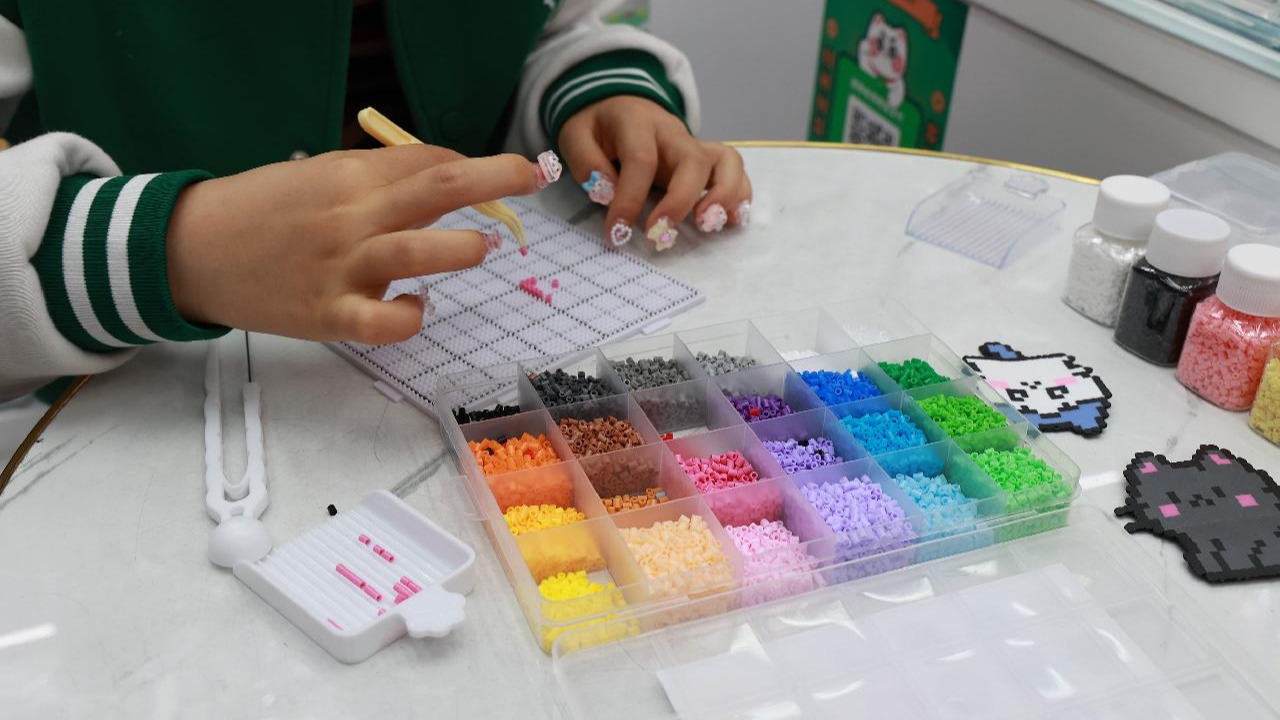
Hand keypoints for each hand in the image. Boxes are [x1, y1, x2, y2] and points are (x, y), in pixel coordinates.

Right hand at [167, 145, 542, 344]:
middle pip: (435, 188)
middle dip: (493, 178)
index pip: (426, 163)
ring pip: (416, 251)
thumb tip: (441, 181)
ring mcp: (340, 267)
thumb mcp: (314, 177)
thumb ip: (372, 180)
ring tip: (484, 245)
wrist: (191, 250)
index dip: (470, 166)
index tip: (496, 175)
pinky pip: (384, 323)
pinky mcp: (328, 315)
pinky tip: (417, 307)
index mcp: (347, 175)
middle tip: (532, 174)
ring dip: (460, 247)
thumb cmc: (262, 212)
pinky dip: (410, 316)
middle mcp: (349, 216)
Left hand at [557, 96, 751, 248]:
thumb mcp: (575, 135)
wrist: (618, 103)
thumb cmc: (598, 127)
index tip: (617, 233)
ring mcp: (695, 145)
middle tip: (661, 235)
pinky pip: (735, 172)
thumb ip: (587, 163)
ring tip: (707, 226)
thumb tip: (608, 193)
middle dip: (681, 201)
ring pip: (727, 161)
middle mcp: (673, 132)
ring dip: (724, 196)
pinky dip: (738, 196)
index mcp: (637, 122)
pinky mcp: (707, 159)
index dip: (630, 199)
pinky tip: (728, 221)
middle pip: (693, 160)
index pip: (641, 159)